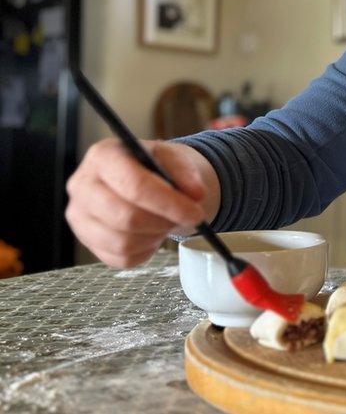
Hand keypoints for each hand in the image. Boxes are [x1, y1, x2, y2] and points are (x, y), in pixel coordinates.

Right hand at [65, 139, 218, 267]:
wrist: (143, 181)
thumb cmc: (156, 168)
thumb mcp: (174, 158)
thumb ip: (186, 173)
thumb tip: (196, 194)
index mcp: (103, 155)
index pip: (134, 185)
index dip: (168, 203)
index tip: (195, 213)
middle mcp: (82, 184)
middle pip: (125, 217)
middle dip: (163, 222)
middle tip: (185, 218)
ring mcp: (79, 216)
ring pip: (123, 243)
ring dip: (156, 236)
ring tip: (166, 222)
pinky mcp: (85, 240)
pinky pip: (121, 258)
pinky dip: (145, 250)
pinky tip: (152, 233)